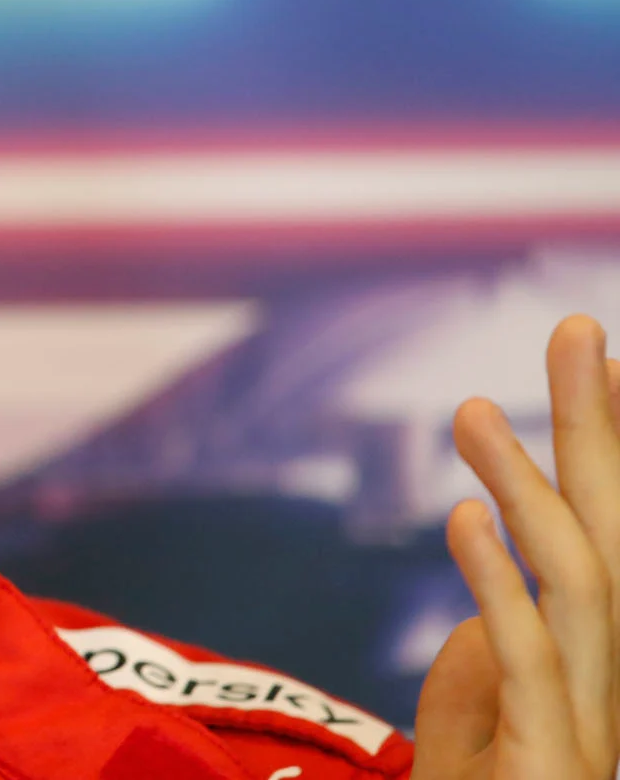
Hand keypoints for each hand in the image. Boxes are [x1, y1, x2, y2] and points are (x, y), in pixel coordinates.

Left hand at [412, 315, 619, 778]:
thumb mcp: (472, 748)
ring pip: (583, 583)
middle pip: (616, 536)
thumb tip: (475, 606)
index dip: (603, 454)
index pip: (608, 540)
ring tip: (473, 407)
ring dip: (530, 488)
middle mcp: (615, 686)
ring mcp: (595, 727)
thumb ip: (476, 677)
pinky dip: (496, 586)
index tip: (590, 365)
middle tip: (576, 326)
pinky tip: (459, 521)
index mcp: (600, 671)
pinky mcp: (556, 763)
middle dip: (599, 430)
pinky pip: (534, 662)